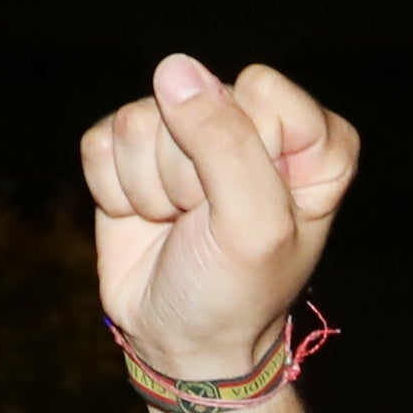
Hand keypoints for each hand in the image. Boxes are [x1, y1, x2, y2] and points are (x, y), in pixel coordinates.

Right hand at [85, 53, 356, 393]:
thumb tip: (173, 69)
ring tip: (178, 225)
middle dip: (189, 175)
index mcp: (309, 138)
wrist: (182, 343)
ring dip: (152, 188)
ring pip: (140, 120)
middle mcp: (249, 122)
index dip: (244, 150)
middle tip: (205, 225)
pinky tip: (144, 219)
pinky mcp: (131, 148)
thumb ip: (226, 142)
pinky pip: (102, 141)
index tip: (250, 208)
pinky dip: (116, 190)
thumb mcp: (252, 226)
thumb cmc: (235, 291)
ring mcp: (185, 130)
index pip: (260, 90)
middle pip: (193, 101)